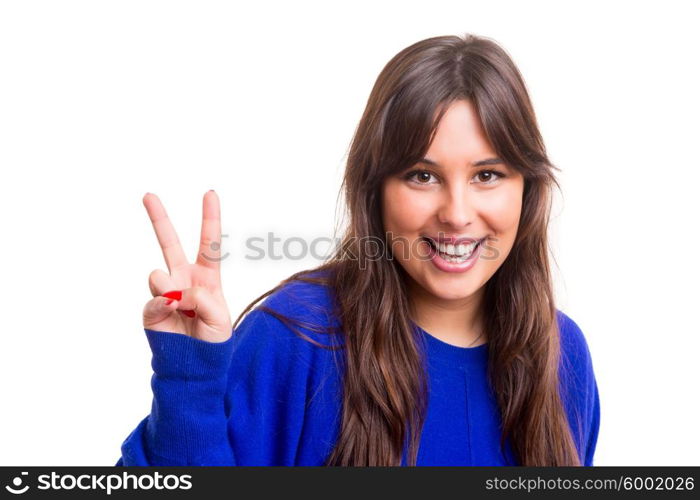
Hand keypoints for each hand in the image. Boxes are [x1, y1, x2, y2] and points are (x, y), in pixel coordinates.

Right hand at [141, 191, 231, 342]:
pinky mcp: (151, 309)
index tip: (210, 193)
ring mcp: (166, 292)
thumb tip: (174, 291)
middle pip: (169, 243)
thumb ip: (203, 299)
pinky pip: (156, 300)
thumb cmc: (213, 340)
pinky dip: (165, 307)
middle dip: (158, 218)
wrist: (194, 365)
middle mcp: (183, 279)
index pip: (208, 244)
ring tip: (181, 307)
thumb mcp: (220, 318)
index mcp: (206, 277)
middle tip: (148, 195)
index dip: (209, 218)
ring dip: (171, 289)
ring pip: (159, 274)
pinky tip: (173, 315)